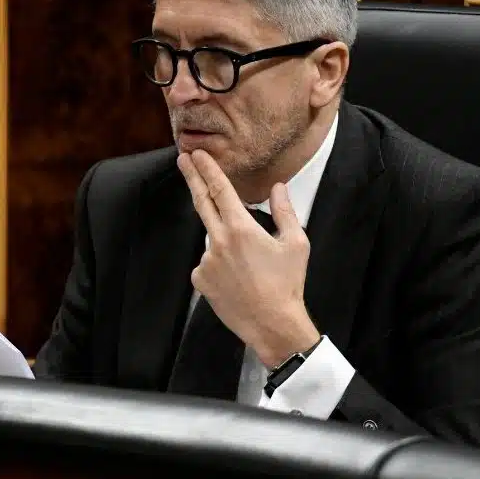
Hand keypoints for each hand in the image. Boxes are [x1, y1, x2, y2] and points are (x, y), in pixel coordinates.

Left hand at [178, 149, 320, 367]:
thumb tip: (278, 187)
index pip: (220, 190)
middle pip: (202, 202)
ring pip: (212, 239)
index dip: (207, 169)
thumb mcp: (296, 243)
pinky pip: (207, 263)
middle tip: (183, 160)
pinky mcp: (200, 279)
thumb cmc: (288, 284)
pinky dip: (219, 265)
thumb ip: (284, 211)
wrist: (272, 324)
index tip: (197, 155)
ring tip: (249, 267)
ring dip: (226, 242)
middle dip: (192, 178)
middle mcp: (219, 240)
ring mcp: (206, 260)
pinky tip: (238, 280)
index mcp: (242, 228)